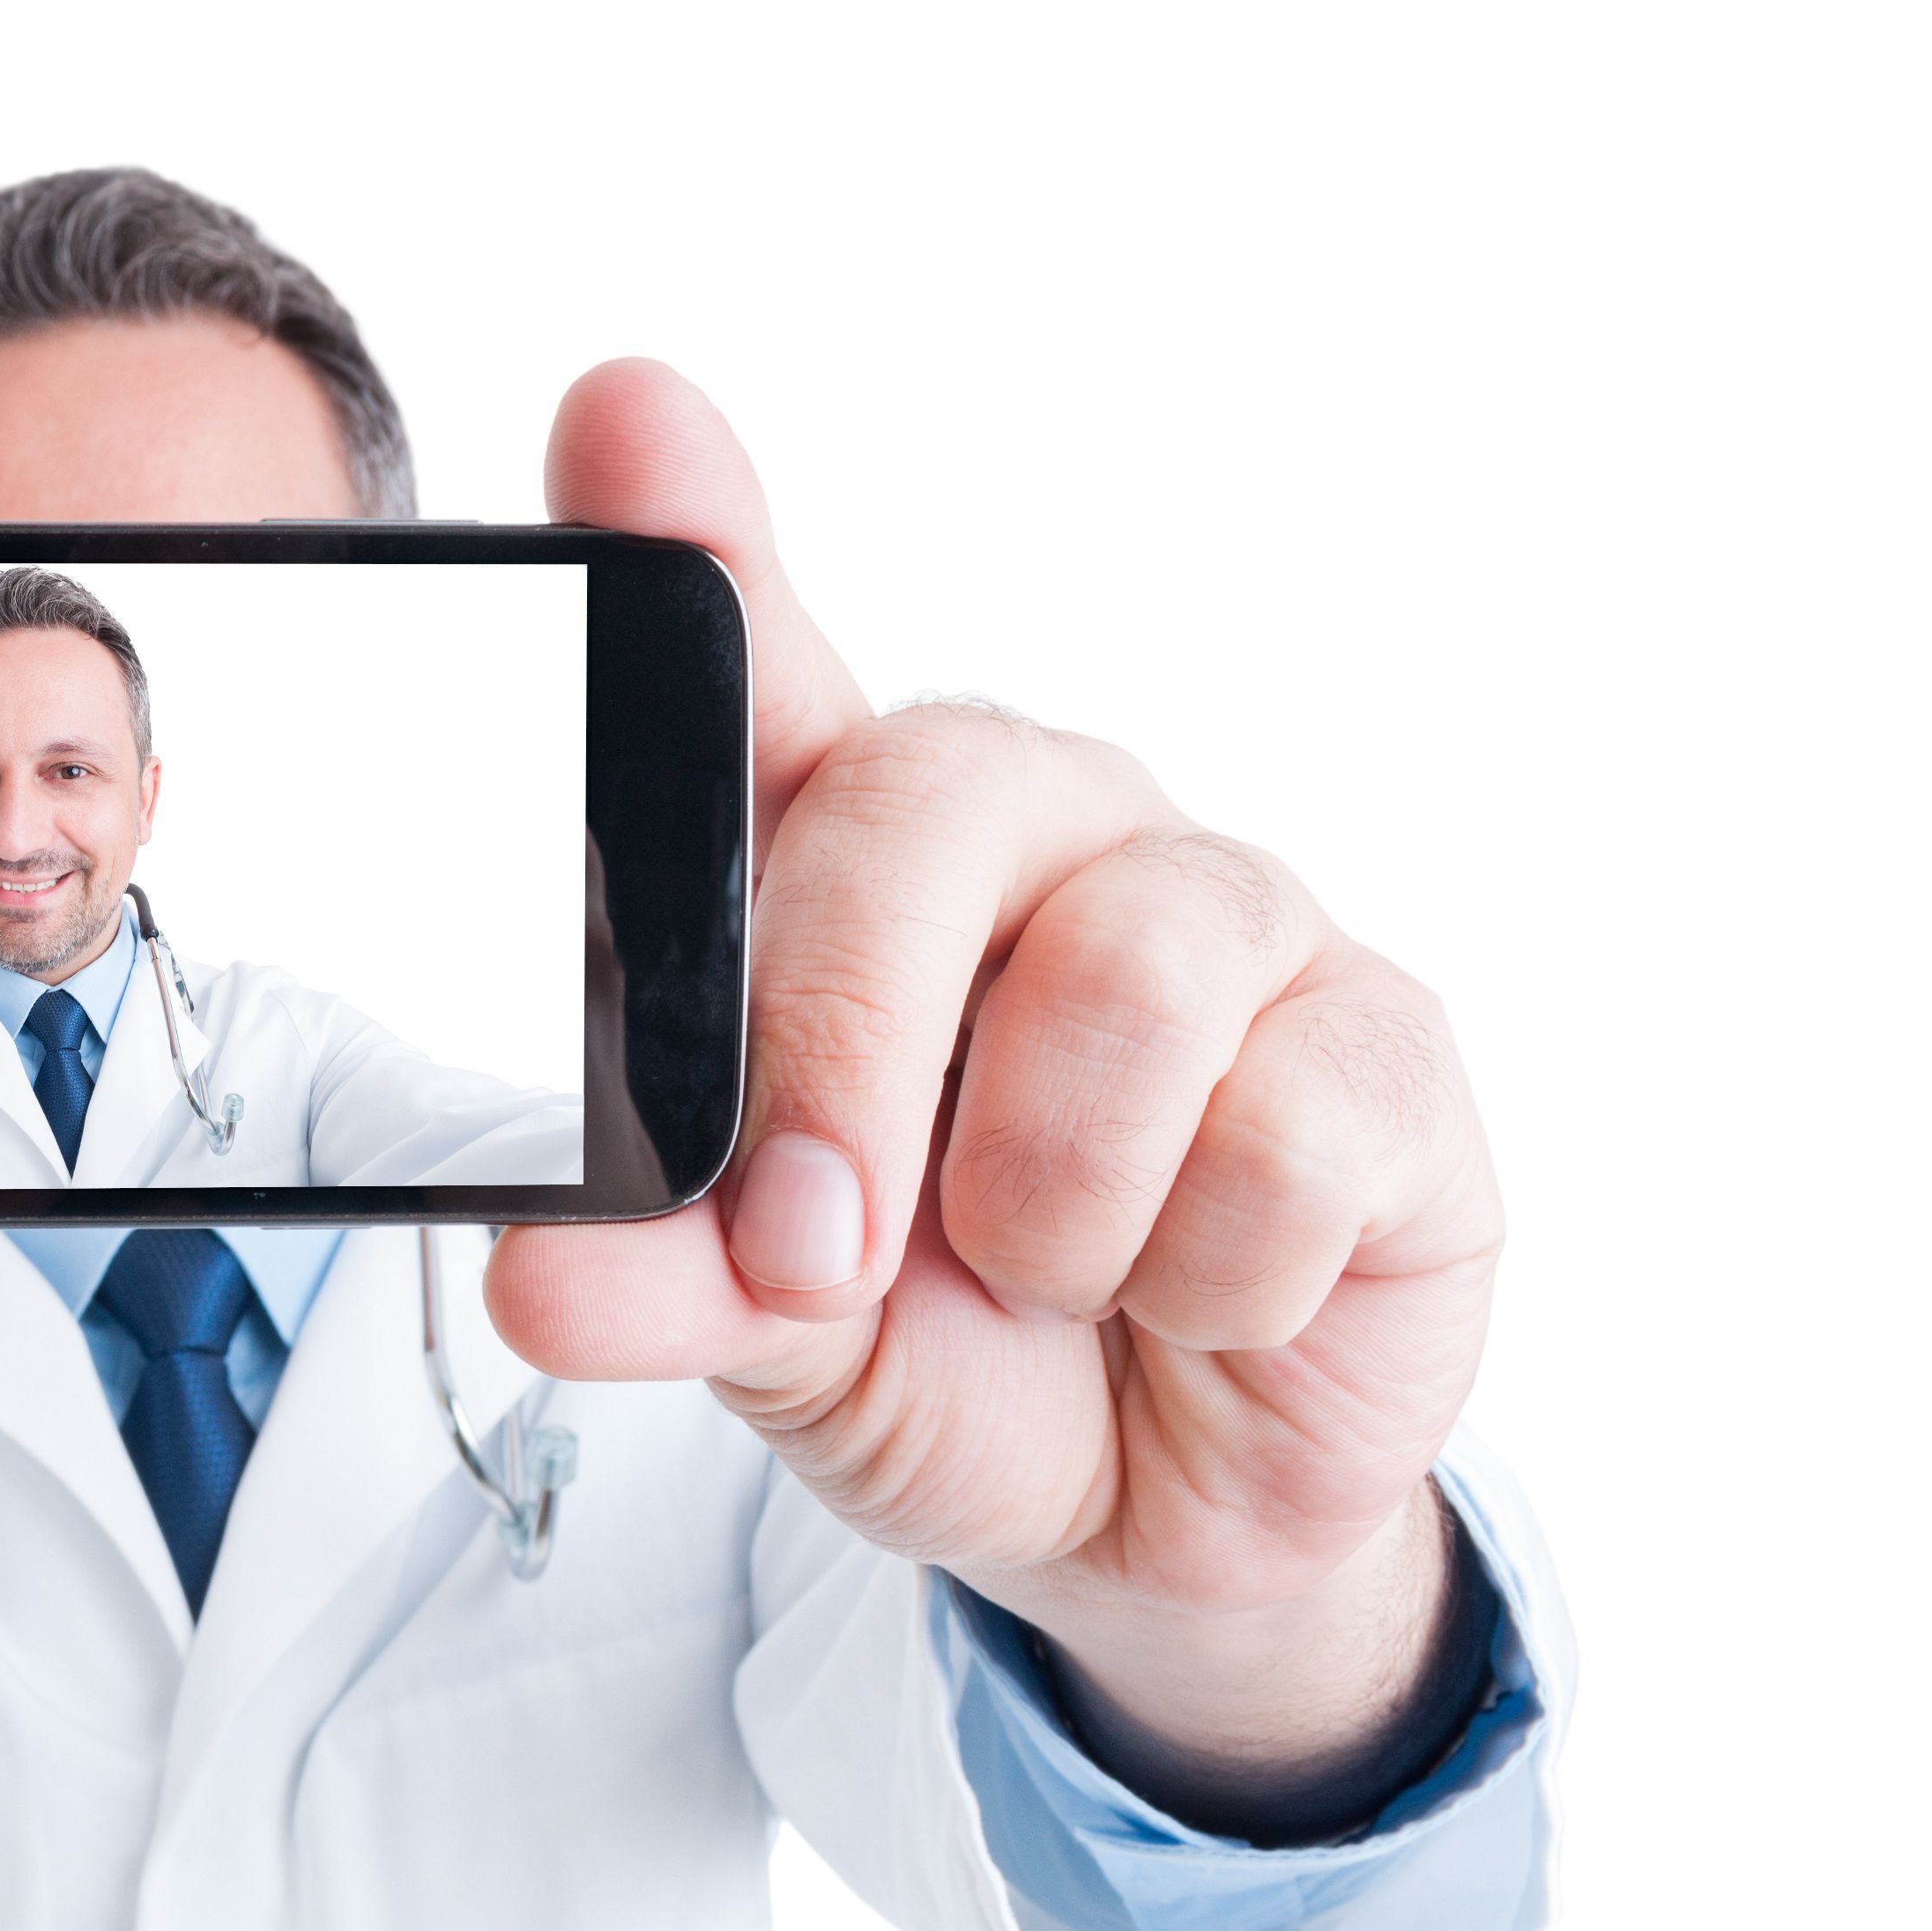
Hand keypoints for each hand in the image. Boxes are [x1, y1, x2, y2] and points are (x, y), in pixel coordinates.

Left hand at [488, 365, 1501, 1831]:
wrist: (1142, 1509)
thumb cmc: (938, 1347)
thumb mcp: (767, 1323)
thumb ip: (661, 1261)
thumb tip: (543, 1270)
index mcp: (846, 861)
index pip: (760, 658)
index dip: (697, 533)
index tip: (624, 420)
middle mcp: (1037, 832)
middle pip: (924, 806)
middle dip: (841, 1057)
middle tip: (812, 1254)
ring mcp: (1230, 916)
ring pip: (1130, 980)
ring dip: (1052, 1205)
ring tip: (1049, 1275)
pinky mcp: (1388, 1045)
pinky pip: (1287, 1136)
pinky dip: (1216, 1277)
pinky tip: (1205, 1293)